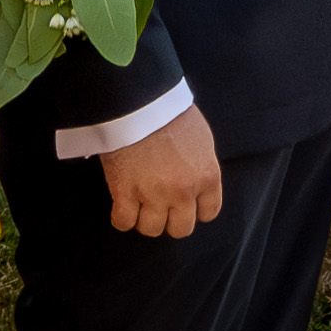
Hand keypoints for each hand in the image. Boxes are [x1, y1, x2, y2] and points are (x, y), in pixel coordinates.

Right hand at [102, 105, 223, 239]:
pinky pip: (124, 222)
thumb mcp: (201, 138)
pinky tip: (122, 206)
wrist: (139, 101)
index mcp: (207, 176)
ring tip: (140, 205)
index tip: (185, 205)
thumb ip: (201, 165)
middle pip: (181, 228)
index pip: (209, 212)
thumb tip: (197, 179)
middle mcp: (184, 191)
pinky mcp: (125, 192)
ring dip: (145, 219)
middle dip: (170, 219)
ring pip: (152, 229)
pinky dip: (121, 218)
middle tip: (160, 206)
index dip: (195, 210)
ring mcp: (154, 194)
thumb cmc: (170, 112)